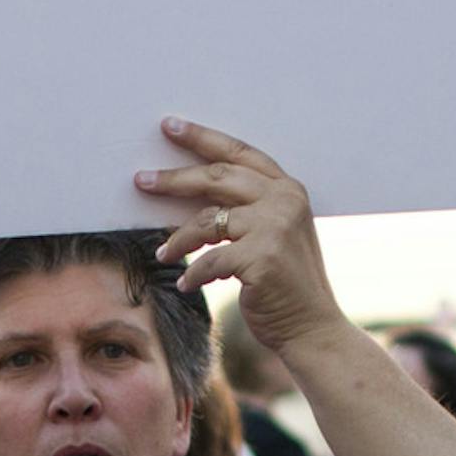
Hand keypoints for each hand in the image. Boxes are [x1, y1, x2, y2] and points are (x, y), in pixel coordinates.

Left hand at [136, 118, 340, 358]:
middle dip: (174, 178)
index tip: (170, 127)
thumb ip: (245, 210)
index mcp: (288, 189)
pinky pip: (209, 260)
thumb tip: (188, 197)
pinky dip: (193, 274)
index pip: (239, 153)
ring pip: (206, 220)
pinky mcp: (261, 258)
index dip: (202, 138)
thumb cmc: (286, 285)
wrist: (313, 329)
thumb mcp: (272, 235)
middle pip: (217, 177)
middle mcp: (285, 200)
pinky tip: (185, 284)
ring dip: (177, 238)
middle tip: (142, 180)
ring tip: (162, 252)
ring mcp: (275, 227)